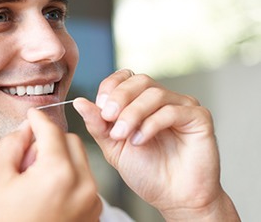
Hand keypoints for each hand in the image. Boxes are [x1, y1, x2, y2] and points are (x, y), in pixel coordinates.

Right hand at [0, 108, 101, 221]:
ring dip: (61, 157)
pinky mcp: (94, 213)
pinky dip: (69, 176)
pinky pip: (85, 180)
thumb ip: (12, 144)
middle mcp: (83, 185)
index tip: (31, 115)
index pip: (51, 131)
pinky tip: (48, 191)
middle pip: (71, 141)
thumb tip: (27, 127)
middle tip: (29, 156)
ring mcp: (92, 201)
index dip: (38, 119)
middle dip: (51, 140)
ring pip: (80, 159)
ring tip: (37, 177)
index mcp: (58, 174)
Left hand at [73, 69, 239, 220]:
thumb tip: (79, 102)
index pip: (125, 77)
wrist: (174, 199)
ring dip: (133, 113)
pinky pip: (172, 110)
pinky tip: (140, 140)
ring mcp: (182, 106)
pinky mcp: (199, 118)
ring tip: (123, 136)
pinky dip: (151, 124)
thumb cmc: (147, 172)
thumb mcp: (113, 146)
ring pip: (154, 94)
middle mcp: (163, 99)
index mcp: (142, 102)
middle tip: (108, 118)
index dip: (110, 87)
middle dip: (119, 98)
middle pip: (139, 80)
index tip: (100, 107)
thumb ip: (97, 124)